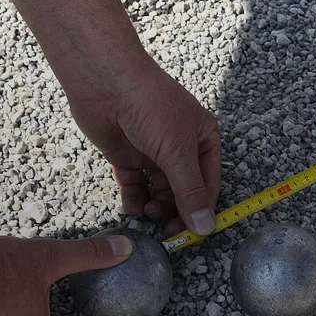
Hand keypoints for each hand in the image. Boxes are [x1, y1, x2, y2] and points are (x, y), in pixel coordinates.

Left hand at [68, 56, 221, 236]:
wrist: (105, 81)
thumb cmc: (151, 106)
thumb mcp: (177, 151)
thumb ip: (190, 192)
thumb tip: (206, 228)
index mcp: (203, 140)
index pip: (209, 183)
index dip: (203, 209)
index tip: (193, 234)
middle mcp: (181, 147)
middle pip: (184, 191)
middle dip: (176, 211)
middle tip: (167, 232)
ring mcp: (153, 152)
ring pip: (160, 191)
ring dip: (155, 207)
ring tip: (147, 214)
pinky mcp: (127, 156)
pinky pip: (135, 185)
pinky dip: (134, 199)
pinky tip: (132, 207)